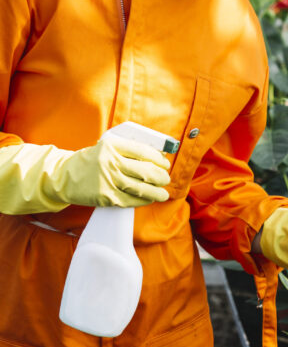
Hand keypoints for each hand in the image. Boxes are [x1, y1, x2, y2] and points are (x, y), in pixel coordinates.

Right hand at [0, 137, 170, 214]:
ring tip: (163, 194)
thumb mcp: (106, 148)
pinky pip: (131, 200)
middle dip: (161, 177)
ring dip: (157, 192)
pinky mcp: (106, 196)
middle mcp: (110, 162)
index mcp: (111, 145)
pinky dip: (143, 200)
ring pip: (141, 188)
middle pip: (145, 171)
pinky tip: (149, 199)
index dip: (158, 159)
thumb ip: (128, 150)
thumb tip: (157, 157)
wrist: (63, 177)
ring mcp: (108, 180)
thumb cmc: (90, 161)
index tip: (165, 164)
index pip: (143, 151)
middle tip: (166, 179)